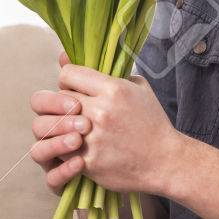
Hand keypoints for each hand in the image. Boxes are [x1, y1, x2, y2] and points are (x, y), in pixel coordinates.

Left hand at [31, 52, 181, 195]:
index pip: (68, 74)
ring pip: (53, 124)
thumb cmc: (151, 122)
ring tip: (68, 127)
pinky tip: (74, 145)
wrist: (164, 162)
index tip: (74, 87)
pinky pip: (59, 149)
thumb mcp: (138, 87)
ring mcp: (93, 138)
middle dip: (60, 102)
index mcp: (114, 89)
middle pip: (57, 98)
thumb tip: (66, 57)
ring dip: (58, 124)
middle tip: (71, 109)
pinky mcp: (88, 161)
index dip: (68, 79)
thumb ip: (107, 69)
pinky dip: (63, 147)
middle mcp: (101, 112)